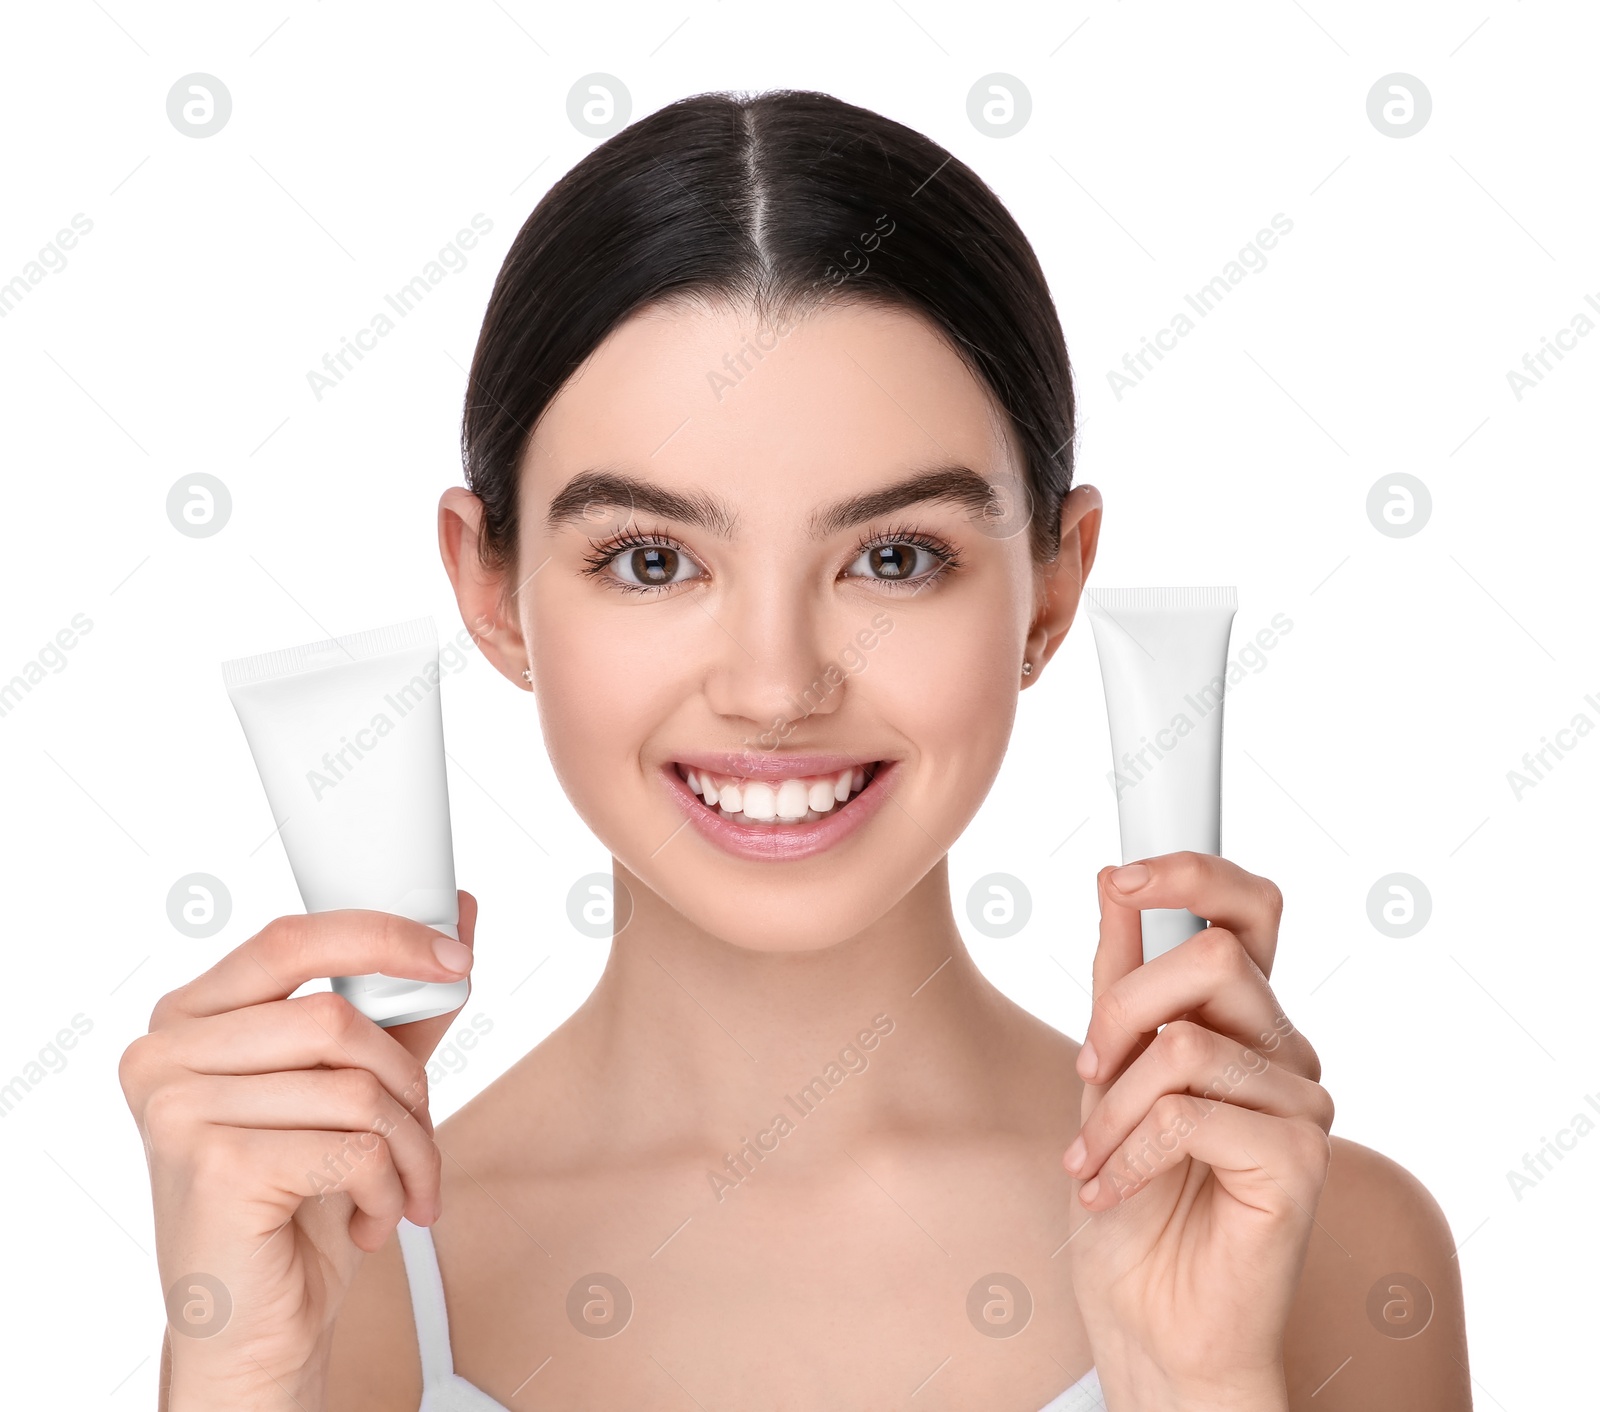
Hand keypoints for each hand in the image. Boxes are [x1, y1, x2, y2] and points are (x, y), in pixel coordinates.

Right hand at [118, 894, 477, 1410]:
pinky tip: (371, 1222)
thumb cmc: (297, 1201)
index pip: (291, 940)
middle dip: (407, 1083)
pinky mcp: (213, 1168)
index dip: (384, 937)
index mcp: (189, 1017)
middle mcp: (164, 1055)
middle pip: (335, 1020)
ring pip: (354, 1087)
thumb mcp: (353, 1089)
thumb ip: (400, 1006)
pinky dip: (388, 1189)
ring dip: (409, 1146)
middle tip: (419, 1134)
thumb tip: (462, 914)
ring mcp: (179, 1111)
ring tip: (402, 1187)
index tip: (456, 958)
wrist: (255, 1326)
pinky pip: (352, 1147)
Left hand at [1063, 855, 1332, 1410]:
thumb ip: (1120, 979)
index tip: (1122, 877)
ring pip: (1186, 1042)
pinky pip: (1190, 1113)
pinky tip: (1110, 1188)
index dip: (1195, 873)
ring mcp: (1301, 1105)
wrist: (1147, 1316)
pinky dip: (1127, 1152)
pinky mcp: (1299, 1161)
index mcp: (1244, 1018)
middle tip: (1086, 1071)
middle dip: (1121, 1006)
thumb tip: (1115, 884)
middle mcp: (1284, 1050)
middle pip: (1213, 957)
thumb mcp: (1106, 1071)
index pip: (1250, 909)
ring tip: (1094, 1155)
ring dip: (1113, 1105)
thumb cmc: (1130, 1196)